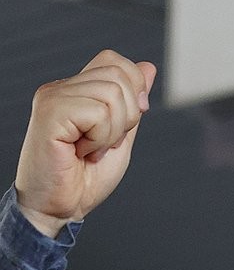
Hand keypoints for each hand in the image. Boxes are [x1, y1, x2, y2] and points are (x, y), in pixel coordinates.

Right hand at [14, 51, 155, 237]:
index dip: (133, 90)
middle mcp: (61, 88)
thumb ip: (133, 102)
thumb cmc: (86, 177)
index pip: (115, 61)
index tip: (123, 125)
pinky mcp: (49, 113)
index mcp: (76, 90)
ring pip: (112, 94)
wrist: (61, 207)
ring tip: (89, 149)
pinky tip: (80, 152)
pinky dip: (100, 138)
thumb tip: (148, 67)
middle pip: (119, 75)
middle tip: (102, 143)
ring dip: (112, 132)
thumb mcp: (121, 134)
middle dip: (127, 116)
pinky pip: (99, 112)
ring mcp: (52, 98)